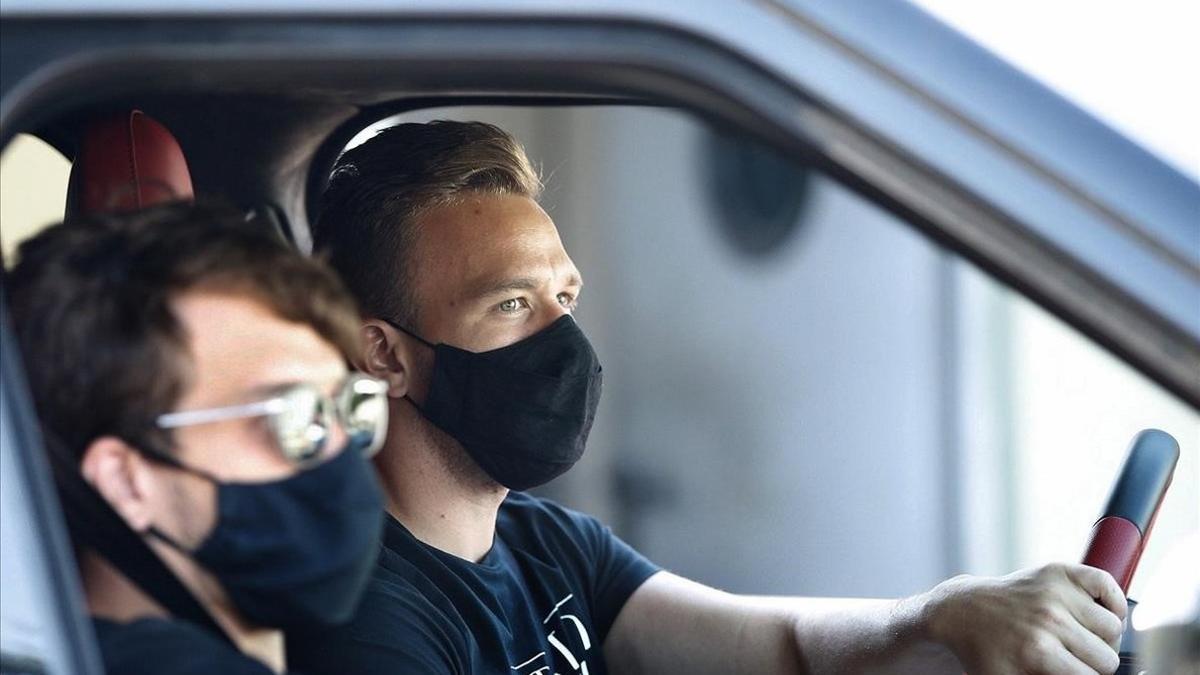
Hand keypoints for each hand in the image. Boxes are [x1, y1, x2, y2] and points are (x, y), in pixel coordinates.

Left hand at [923, 563, 1125, 674]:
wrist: (963, 611)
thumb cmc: (987, 651)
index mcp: (1038, 651)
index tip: (1070, 671)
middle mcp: (1049, 619)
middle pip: (1107, 656)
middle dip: (1094, 663)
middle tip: (1072, 657)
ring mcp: (1054, 591)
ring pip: (1114, 626)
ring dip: (1102, 636)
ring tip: (1079, 636)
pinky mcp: (1058, 571)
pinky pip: (1107, 585)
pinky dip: (1111, 601)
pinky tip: (1094, 613)